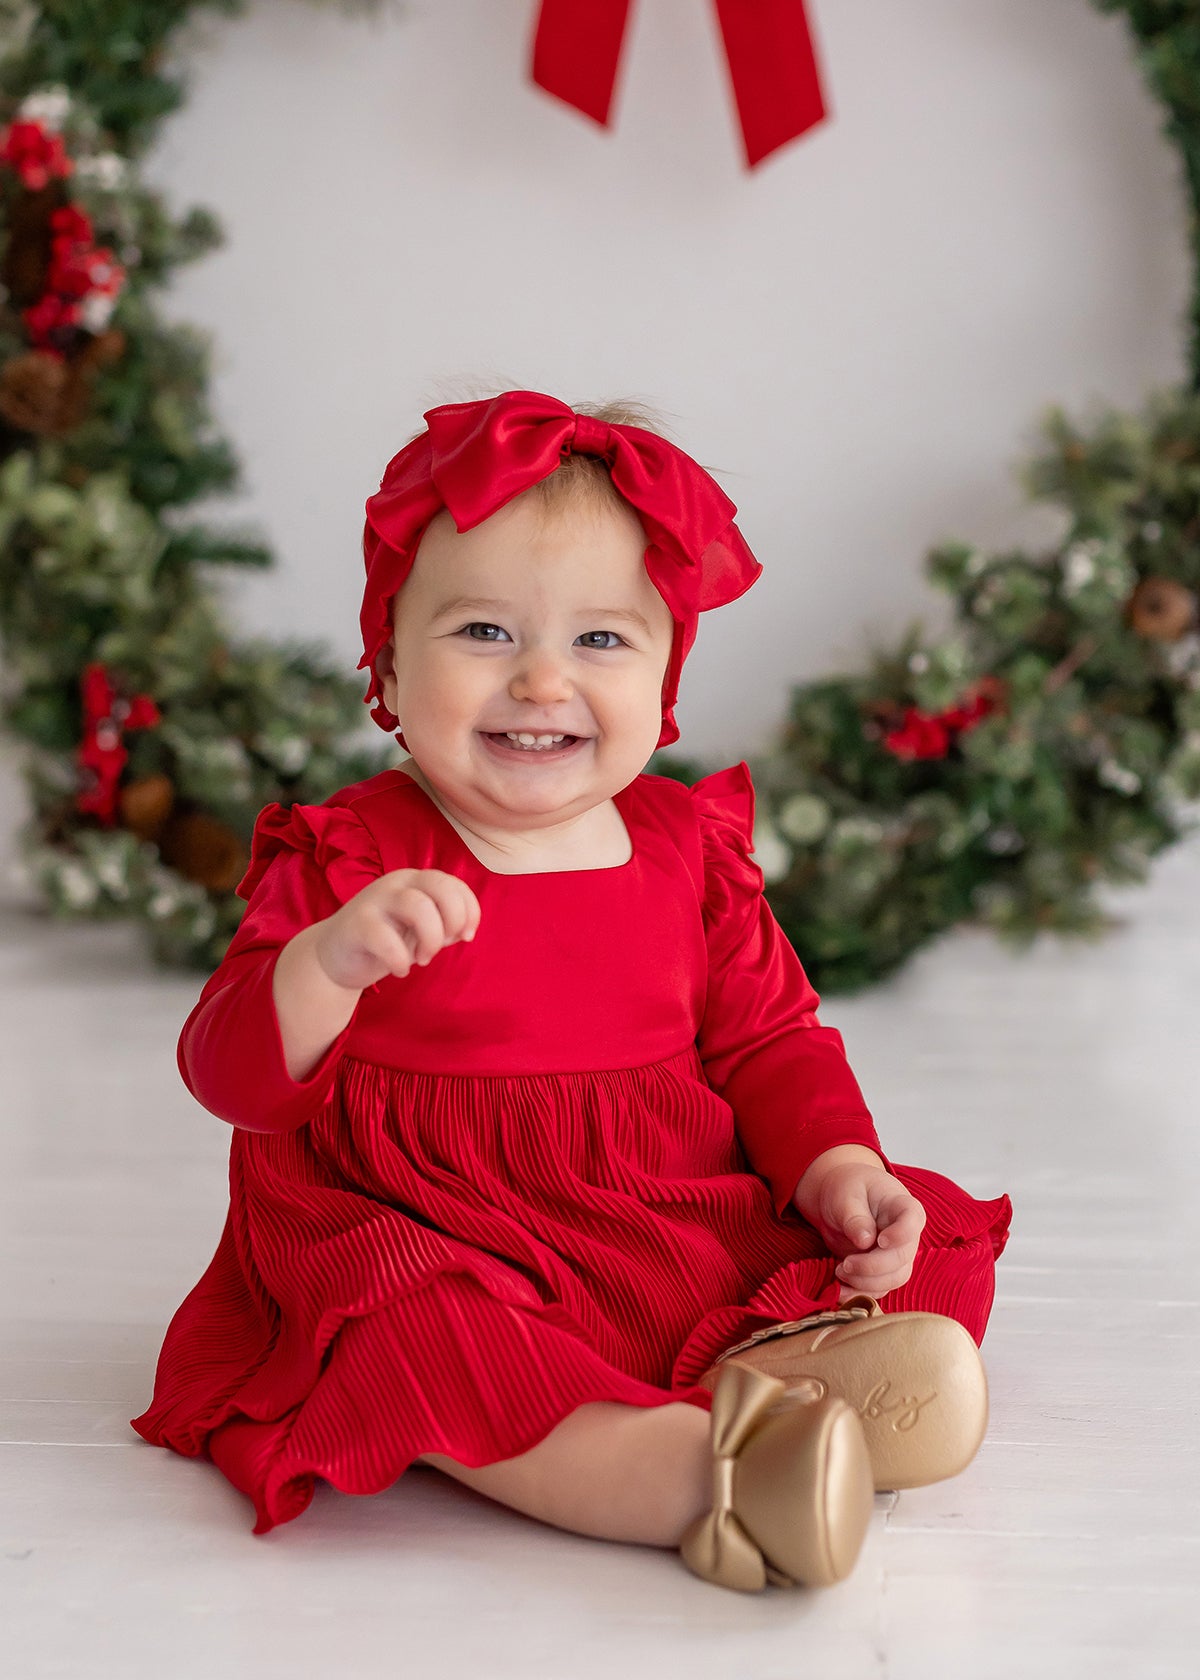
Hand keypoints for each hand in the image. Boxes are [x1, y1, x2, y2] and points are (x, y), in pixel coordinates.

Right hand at [311, 868, 480, 992]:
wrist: (334, 957)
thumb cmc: (385, 941)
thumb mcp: (420, 930)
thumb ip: (444, 924)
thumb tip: (464, 930)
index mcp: (416, 881)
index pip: (454, 884)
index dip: (470, 911)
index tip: (466, 937)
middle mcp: (397, 883)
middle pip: (440, 886)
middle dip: (453, 920)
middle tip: (443, 946)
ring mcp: (375, 900)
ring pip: (419, 906)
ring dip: (430, 939)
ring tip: (423, 960)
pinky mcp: (356, 923)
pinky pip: (387, 938)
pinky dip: (400, 960)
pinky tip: (399, 970)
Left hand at [793, 1147, 925, 1299]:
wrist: (840, 1200)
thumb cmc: (847, 1188)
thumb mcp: (845, 1195)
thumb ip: (855, 1216)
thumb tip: (865, 1241)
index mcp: (902, 1206)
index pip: (913, 1221)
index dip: (901, 1235)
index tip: (880, 1241)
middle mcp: (906, 1234)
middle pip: (902, 1258)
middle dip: (873, 1266)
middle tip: (845, 1264)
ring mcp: (897, 1255)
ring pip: (893, 1278)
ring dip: (866, 1283)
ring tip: (839, 1272)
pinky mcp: (883, 1271)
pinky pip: (879, 1288)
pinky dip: (859, 1293)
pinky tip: (839, 1290)